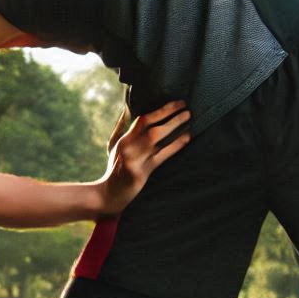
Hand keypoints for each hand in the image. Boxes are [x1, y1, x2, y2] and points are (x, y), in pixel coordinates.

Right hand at [97, 99, 191, 217]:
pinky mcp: (141, 173)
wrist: (109, 194)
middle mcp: (128, 147)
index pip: (142, 119)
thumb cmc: (114, 168)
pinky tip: (186, 138)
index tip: (176, 103)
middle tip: (186, 108)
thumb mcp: (113, 146)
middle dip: (170, 115)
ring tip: (189, 120)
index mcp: (123, 139)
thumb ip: (120, 128)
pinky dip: (175, 146)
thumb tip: (126, 109)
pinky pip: (162, 156)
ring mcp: (134, 160)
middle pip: (151, 127)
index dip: (161, 110)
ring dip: (174, 128)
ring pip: (157, 139)